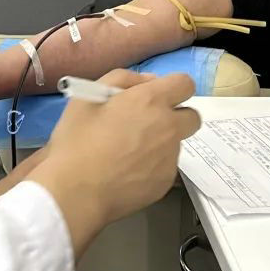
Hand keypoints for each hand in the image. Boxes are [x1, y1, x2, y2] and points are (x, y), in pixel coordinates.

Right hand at [28, 70, 199, 256]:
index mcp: (152, 101)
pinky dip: (152, 166)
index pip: (185, 84)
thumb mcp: (89, 95)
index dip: (173, 87)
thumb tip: (149, 81)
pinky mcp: (165, 183)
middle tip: (146, 124)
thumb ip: (123, 79)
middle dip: (176, 116)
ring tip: (127, 153)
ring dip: (161, 142)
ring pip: (176, 144)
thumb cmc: (78, 138)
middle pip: (192, 117)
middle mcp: (169, 127)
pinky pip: (165, 167)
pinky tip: (127, 172)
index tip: (155, 96)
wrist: (77, 191)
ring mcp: (170, 158)